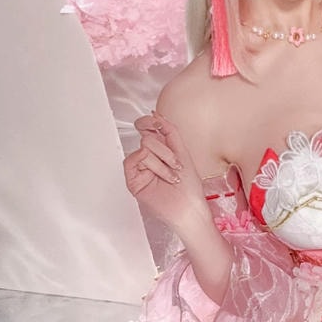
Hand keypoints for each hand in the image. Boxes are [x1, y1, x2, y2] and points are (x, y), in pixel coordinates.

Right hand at [123, 113, 207, 232]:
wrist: (189, 207)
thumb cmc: (189, 187)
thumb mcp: (182, 152)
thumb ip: (170, 131)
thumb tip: (156, 114)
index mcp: (159, 150)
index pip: (146, 128)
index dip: (149, 122)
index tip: (158, 123)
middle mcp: (147, 158)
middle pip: (147, 136)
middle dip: (166, 150)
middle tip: (176, 164)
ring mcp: (139, 169)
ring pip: (145, 146)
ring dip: (164, 161)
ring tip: (172, 175)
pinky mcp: (132, 179)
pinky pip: (137, 158)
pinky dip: (155, 166)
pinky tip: (163, 177)